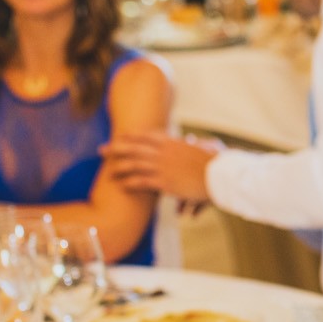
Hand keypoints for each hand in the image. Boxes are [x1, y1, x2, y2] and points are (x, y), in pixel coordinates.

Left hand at [101, 132, 222, 201]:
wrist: (220, 174)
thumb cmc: (217, 161)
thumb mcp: (206, 145)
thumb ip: (196, 142)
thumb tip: (193, 140)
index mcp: (173, 142)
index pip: (145, 136)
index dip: (130, 136)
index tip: (120, 137)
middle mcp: (164, 152)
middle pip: (133, 148)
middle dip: (115, 149)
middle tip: (102, 151)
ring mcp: (162, 166)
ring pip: (133, 164)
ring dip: (119, 168)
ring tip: (109, 172)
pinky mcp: (164, 182)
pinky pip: (141, 181)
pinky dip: (130, 183)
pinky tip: (122, 186)